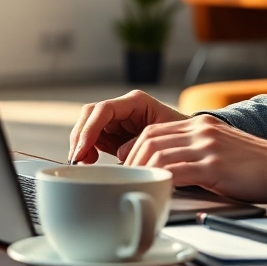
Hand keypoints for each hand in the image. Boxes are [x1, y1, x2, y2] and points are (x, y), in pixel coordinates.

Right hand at [68, 90, 186, 163]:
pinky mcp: (114, 133)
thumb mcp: (164, 138)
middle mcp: (123, 108)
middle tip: (79, 159)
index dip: (90, 129)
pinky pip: (94, 138)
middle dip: (81, 136)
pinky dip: (88, 149)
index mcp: (136, 102)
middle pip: (90, 115)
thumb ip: (141, 143)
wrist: (188, 142)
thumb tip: (120, 155)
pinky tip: (90, 162)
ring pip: (88, 125)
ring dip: (82, 144)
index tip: (83, 151)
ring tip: (86, 163)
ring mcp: (117, 120)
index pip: (104, 110)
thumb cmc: (180, 136)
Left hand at [123, 115, 266, 203]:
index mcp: (201, 124)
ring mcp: (207, 146)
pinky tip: (158, 191)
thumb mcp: (221, 149)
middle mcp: (201, 130)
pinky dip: (162, 181)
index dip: (135, 149)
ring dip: (143, 172)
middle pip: (150, 139)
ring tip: (139, 188)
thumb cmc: (256, 166)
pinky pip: (177, 170)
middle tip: (128, 181)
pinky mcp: (214, 165)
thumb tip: (170, 171)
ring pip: (159, 153)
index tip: (130, 168)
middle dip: (133, 161)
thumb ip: (196, 153)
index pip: (155, 131)